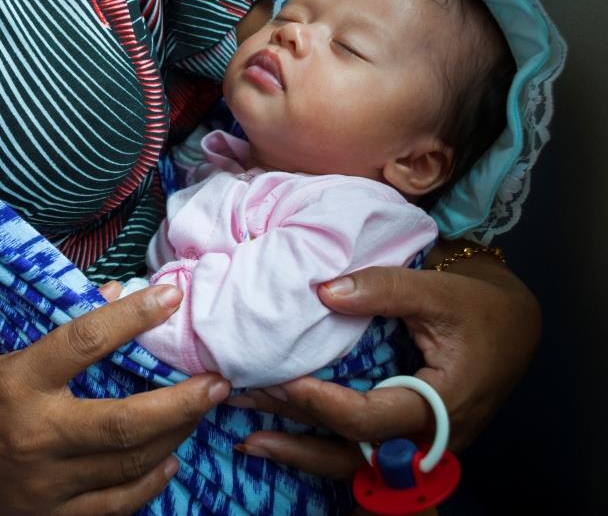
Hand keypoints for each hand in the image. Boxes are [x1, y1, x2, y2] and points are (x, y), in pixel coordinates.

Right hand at [0, 281, 229, 514]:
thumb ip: (57, 331)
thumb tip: (114, 293)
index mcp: (16, 384)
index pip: (84, 342)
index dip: (132, 317)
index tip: (170, 297)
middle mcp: (33, 436)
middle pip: (124, 423)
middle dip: (181, 403)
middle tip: (218, 381)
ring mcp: (43, 485)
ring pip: (129, 466)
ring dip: (175, 436)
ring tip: (199, 410)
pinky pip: (116, 506)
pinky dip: (150, 483)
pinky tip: (169, 459)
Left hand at [233, 250, 539, 478]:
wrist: (513, 325)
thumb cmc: (480, 307)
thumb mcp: (438, 290)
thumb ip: (384, 288)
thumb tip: (322, 291)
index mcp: (440, 404)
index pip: (368, 418)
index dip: (320, 403)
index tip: (280, 379)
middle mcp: (426, 437)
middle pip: (349, 448)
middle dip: (293, 429)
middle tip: (239, 401)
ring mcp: (415, 445)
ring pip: (350, 464)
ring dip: (298, 450)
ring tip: (248, 440)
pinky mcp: (404, 438)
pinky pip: (356, 453)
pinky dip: (316, 447)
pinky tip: (279, 438)